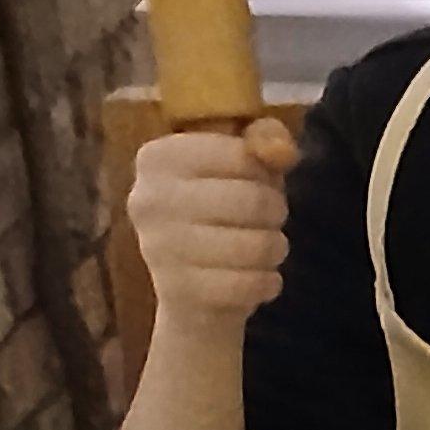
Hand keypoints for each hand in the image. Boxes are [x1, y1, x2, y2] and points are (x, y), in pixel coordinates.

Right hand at [129, 115, 297, 324]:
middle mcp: (148, 199)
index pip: (241, 154)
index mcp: (157, 157)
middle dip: (275, 213)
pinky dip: (267, 283)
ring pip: (259, 244)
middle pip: (254, 200)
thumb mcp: (242, 163)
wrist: (189, 291)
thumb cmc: (220, 211)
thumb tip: (281, 150)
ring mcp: (159, 248)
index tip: (253, 183)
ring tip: (257, 248)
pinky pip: (251, 284)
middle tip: (263, 220)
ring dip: (274, 249)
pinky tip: (253, 278)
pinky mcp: (180, 292)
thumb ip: (264, 138)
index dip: (265, 172)